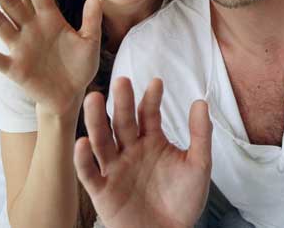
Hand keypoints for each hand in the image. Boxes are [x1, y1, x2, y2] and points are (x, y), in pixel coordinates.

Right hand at [74, 77, 211, 227]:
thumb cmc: (183, 201)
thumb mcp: (198, 166)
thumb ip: (200, 135)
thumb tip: (201, 101)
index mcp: (151, 141)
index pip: (148, 114)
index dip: (151, 99)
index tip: (157, 82)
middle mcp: (130, 150)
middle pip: (122, 122)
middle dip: (122, 102)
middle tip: (122, 81)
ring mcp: (115, 168)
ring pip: (102, 140)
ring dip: (96, 120)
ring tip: (94, 99)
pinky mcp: (102, 190)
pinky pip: (89, 172)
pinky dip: (83, 159)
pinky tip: (83, 142)